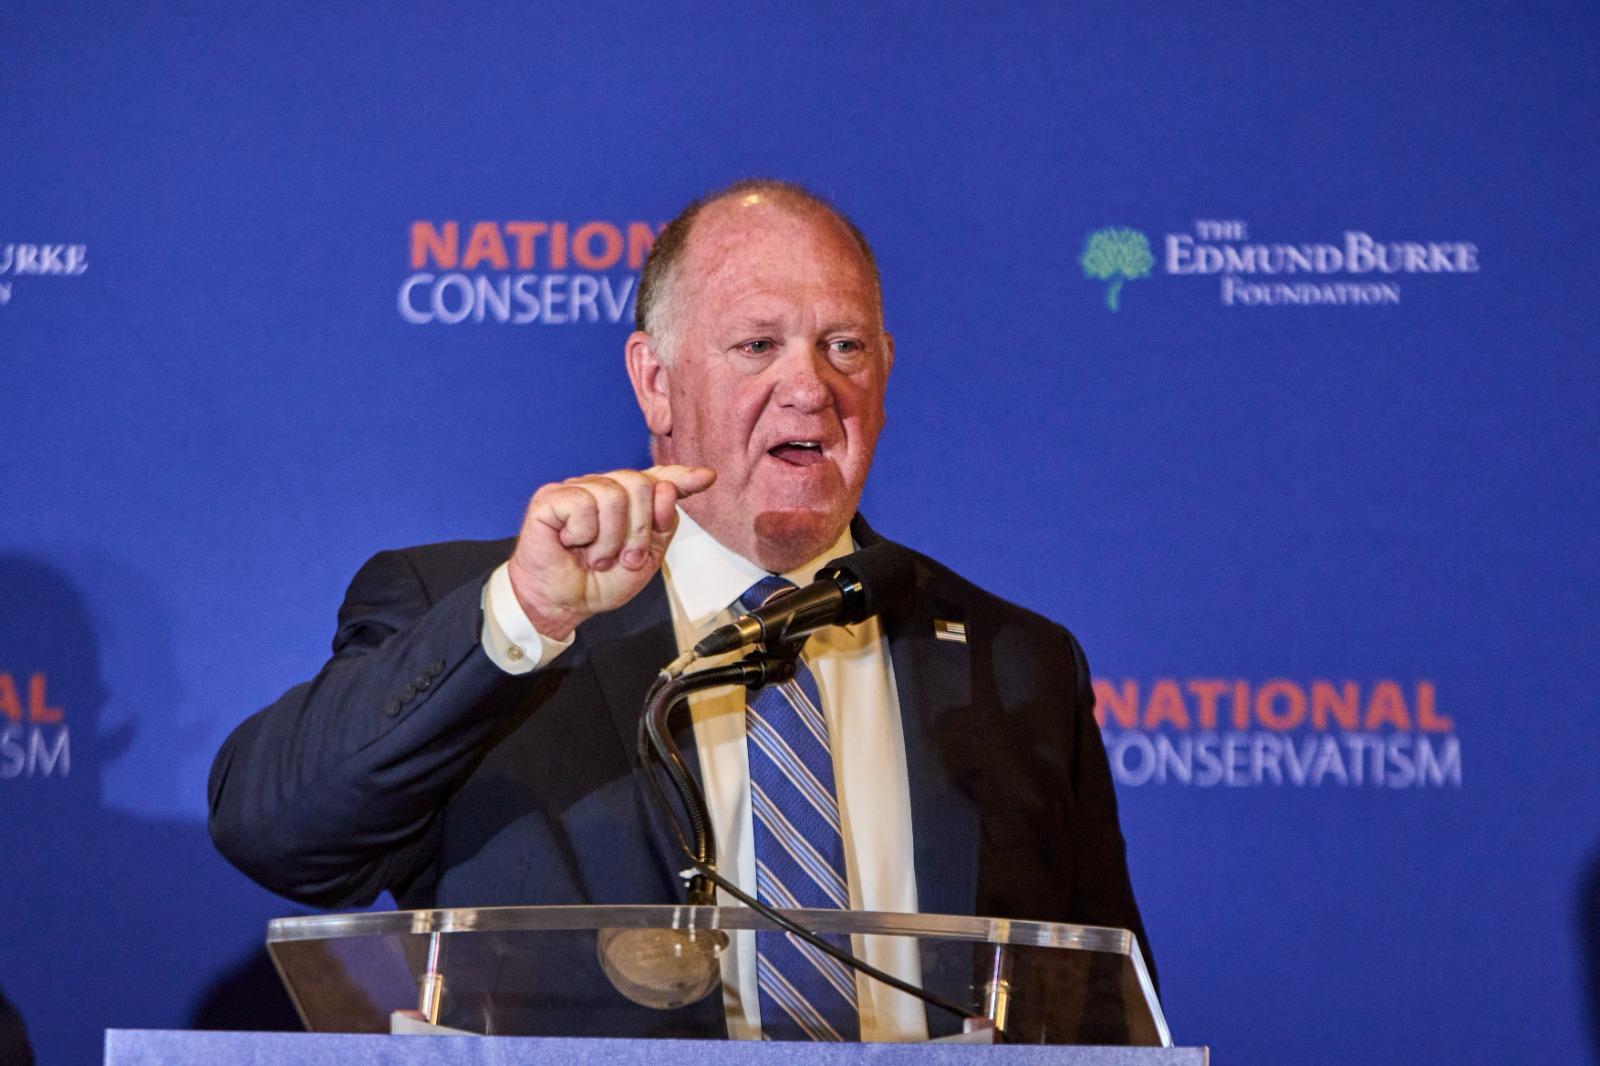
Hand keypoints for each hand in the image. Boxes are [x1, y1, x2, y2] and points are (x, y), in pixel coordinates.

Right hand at [507, 465, 715, 639]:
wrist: (564, 603)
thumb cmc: (600, 581)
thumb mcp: (645, 561)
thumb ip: (662, 527)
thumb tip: (668, 490)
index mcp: (630, 503)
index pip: (659, 479)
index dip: (682, 477)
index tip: (707, 477)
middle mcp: (606, 488)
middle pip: (640, 484)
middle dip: (639, 531)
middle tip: (624, 558)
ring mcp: (578, 489)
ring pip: (613, 495)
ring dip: (610, 539)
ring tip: (597, 557)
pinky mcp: (552, 497)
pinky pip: (582, 504)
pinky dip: (583, 534)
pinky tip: (572, 543)